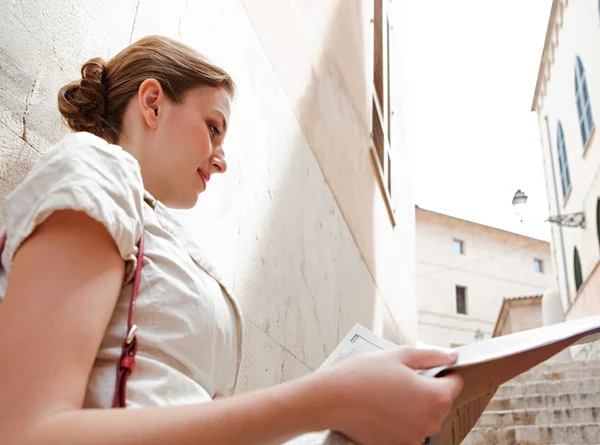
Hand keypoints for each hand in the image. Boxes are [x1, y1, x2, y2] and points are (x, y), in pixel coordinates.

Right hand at [314, 347, 462, 444]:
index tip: (427, 368)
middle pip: (441, 402)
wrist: (332, 400)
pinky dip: (401, 419)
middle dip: (427, 389)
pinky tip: (382, 407)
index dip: (444, 372)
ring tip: (388, 392)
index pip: (455, 383)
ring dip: (414, 405)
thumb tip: (452, 356)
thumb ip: (432, 355)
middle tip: (401, 377)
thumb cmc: (364, 376)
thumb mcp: (400, 355)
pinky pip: (409, 429)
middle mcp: (430, 422)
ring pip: (424, 416)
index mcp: (435, 398)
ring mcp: (414, 438)